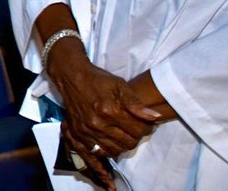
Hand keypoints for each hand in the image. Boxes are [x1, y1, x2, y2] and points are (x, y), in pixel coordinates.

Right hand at [47, 41, 160, 162]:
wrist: (71, 76)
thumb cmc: (98, 80)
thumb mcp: (120, 85)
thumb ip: (137, 104)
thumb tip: (156, 117)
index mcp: (110, 110)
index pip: (138, 131)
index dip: (148, 128)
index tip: (148, 124)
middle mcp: (98, 123)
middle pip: (128, 143)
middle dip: (136, 137)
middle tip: (136, 129)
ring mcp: (87, 130)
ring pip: (114, 150)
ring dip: (123, 145)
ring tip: (124, 134)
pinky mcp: (78, 133)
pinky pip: (98, 151)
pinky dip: (107, 149)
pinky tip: (111, 141)